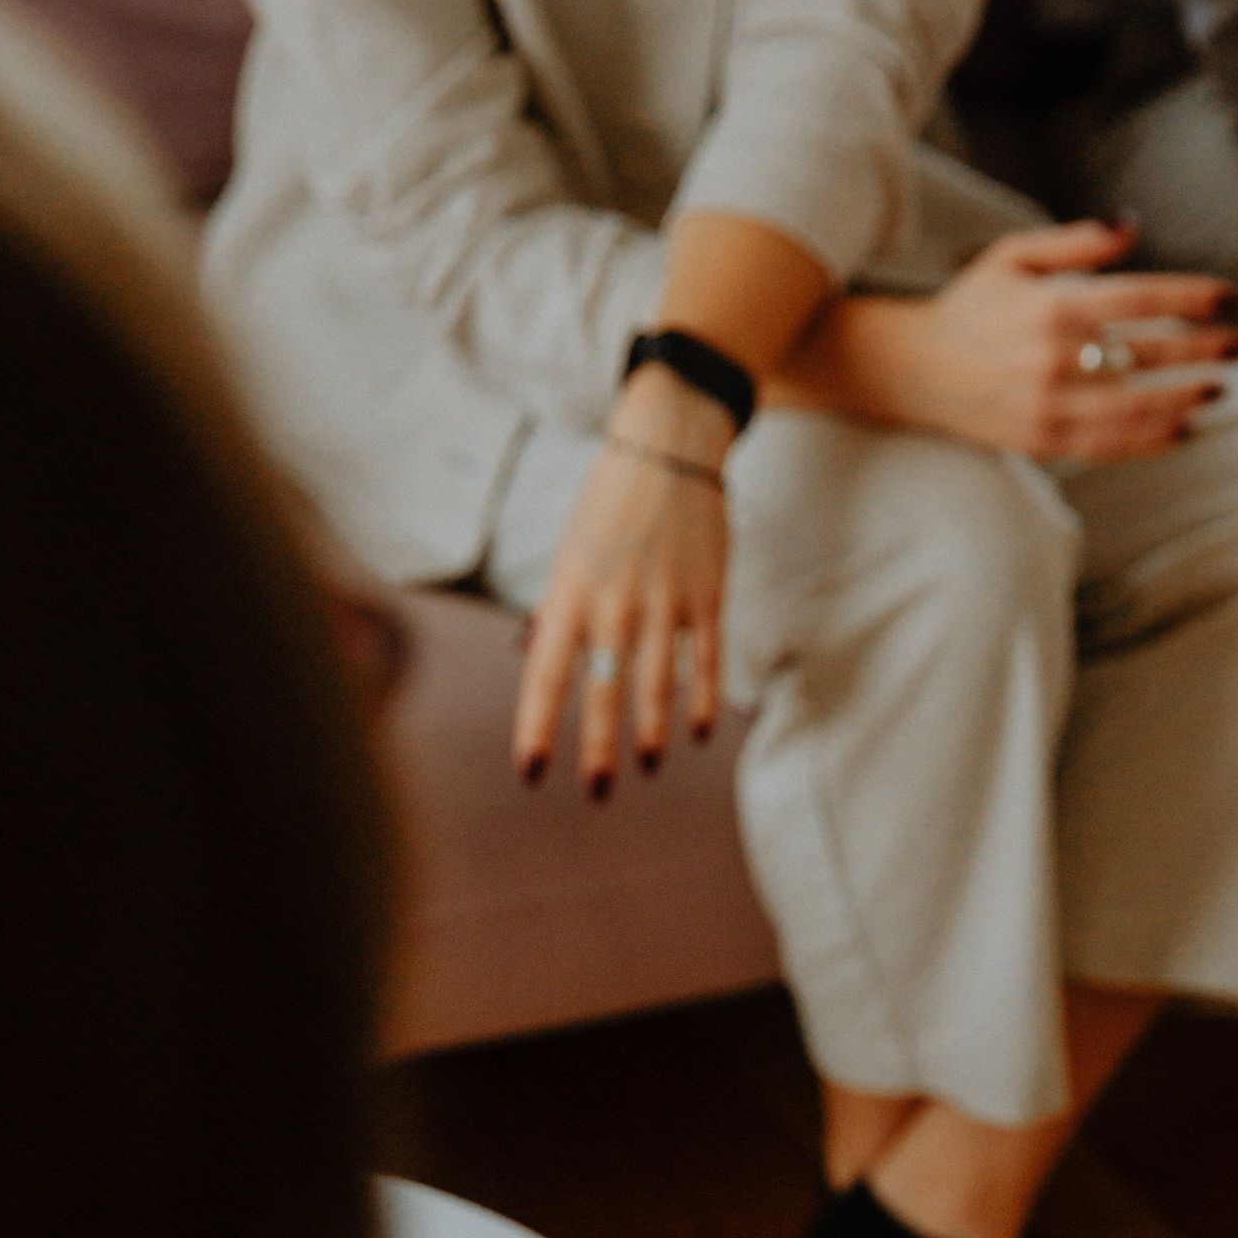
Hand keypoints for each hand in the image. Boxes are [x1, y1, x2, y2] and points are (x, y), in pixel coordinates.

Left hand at [513, 370, 732, 797]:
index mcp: (570, 592)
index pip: (546, 675)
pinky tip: (698, 734)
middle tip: (595, 791)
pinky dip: (703, 701)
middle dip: (598, 748)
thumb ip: (559, 611)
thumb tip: (537, 660)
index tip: (530, 772)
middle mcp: (615, 603)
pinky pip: (706, 662)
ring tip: (645, 766)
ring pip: (657, 686)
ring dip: (650, 733)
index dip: (537, 727)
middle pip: (603, 691)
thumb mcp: (570, 553)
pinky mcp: (707, 597)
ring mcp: (666, 602)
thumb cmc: (608, 505)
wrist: (669, 446)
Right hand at [781, 220, 1237, 461]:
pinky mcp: (1043, 440)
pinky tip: (1184, 430)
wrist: (915, 369)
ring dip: (1185, 399)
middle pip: (1148, 354)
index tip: (1231, 298)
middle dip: (1204, 349)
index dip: (1192, 298)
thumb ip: (1076, 243)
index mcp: (1053, 306)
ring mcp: (1050, 406)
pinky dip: (1152, 439)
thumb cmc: (972, 305)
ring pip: (1136, 406)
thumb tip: (1133, 226)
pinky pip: (1110, 444)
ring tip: (1219, 389)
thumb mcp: (1013, 255)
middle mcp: (1055, 359)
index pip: (1141, 299)